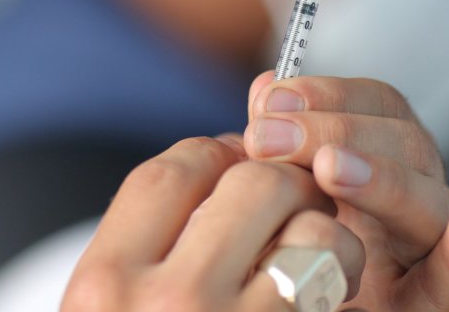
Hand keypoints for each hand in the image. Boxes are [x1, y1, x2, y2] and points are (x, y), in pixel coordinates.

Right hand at [61, 135, 363, 310]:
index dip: (212, 152)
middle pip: (248, 183)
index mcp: (105, 283)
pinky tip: (332, 287)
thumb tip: (221, 153)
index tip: (233, 158)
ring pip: (309, 224)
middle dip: (280, 175)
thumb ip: (141, 243)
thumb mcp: (105, 307)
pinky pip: (337, 279)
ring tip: (317, 246)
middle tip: (292, 192)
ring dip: (322, 224)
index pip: (168, 174)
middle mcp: (167, 301)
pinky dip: (343, 269)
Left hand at [245, 72, 448, 310]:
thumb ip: (276, 135)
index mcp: (378, 148)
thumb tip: (265, 91)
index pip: (374, 103)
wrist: (291, 288)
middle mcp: (409, 189)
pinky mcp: (416, 298)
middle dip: (335, 131)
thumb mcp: (276, 175)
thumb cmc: (285, 229)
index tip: (270, 104)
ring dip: (383, 180)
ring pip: (429, 202)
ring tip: (329, 169)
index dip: (326, 95)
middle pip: (404, 143)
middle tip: (269, 139)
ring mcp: (418, 242)